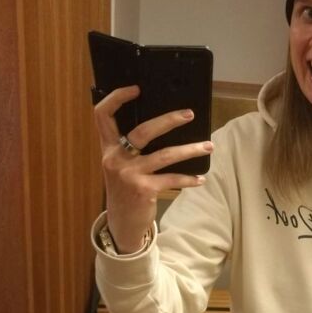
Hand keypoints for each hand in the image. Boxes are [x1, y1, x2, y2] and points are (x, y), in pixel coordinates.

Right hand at [94, 85, 212, 252]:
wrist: (122, 224)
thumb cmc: (126, 191)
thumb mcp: (120, 167)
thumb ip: (129, 148)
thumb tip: (163, 125)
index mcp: (108, 149)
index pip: (102, 115)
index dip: (116, 98)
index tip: (136, 88)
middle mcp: (115, 159)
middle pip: (142, 131)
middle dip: (168, 120)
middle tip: (190, 114)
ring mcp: (129, 175)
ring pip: (165, 155)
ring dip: (190, 149)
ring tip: (208, 146)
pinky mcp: (143, 190)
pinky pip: (172, 179)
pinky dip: (188, 179)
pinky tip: (200, 178)